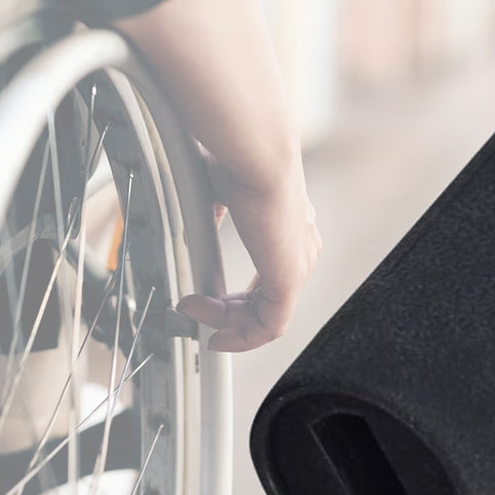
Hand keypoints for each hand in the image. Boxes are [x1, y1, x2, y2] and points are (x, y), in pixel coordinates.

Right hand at [112, 0, 319, 350]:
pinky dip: (256, 324)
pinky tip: (209, 328)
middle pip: (295, 236)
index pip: (260, 195)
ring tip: (203, 324)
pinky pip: (285, 291)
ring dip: (254, 307)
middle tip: (203, 303)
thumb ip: (86, 46)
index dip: (231, 229)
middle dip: (257, 283)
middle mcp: (268, 155)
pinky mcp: (276, 204)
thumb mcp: (118, 51)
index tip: (192, 249)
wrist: (183, 1)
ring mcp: (279, 179)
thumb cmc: (144, 14)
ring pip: (295, 265)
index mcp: (241, 129)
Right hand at [176, 153, 321, 351]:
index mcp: (290, 227)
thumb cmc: (241, 161)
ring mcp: (297, 265)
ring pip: (266, 315)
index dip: (238, 295)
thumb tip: (203, 222)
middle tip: (194, 309)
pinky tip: (215, 332)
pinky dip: (241, 336)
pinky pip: (270, 326)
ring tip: (194, 314)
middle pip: (266, 301)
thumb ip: (215, 212)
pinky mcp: (289, 280)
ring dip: (225, 322)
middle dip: (227, 313)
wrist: (257, 157)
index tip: (207, 297)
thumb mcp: (222, 191)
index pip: (269, 276)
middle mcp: (300, 248)